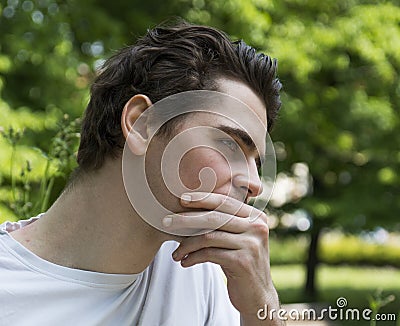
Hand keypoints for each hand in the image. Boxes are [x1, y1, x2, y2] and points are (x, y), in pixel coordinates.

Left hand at [162, 191, 279, 317]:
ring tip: (175, 253)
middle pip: (214, 217)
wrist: (257, 295)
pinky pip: (209, 254)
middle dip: (187, 219)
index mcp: (256, 217)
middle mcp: (257, 227)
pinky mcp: (242, 262)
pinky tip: (184, 262)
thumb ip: (224, 223)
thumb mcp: (237, 239)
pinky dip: (193, 257)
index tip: (181, 200)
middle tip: (166, 222)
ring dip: (186, 244)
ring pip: (209, 237)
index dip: (202, 199)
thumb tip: (189, 206)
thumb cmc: (240, 262)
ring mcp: (251, 244)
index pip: (224, 202)